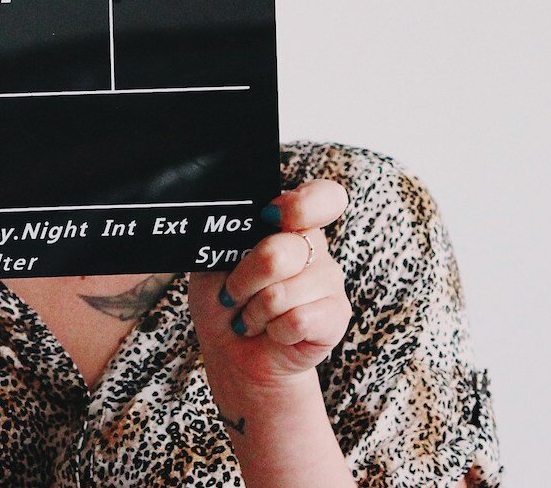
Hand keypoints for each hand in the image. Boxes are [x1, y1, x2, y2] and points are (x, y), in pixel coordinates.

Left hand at [188, 179, 352, 392]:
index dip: (303, 204)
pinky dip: (274, 331)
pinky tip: (274, 332)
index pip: (323, 197)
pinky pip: (298, 320)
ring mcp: (330, 280)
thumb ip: (227, 238)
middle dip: (244, 280)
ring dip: (254, 312)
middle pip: (282, 252)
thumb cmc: (224, 301)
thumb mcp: (213, 263)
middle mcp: (314, 247)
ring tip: (252, 317)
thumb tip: (234, 221)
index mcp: (288, 223)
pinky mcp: (337, 315)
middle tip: (232, 294)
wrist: (234, 353)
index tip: (270, 215)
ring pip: (284, 293)